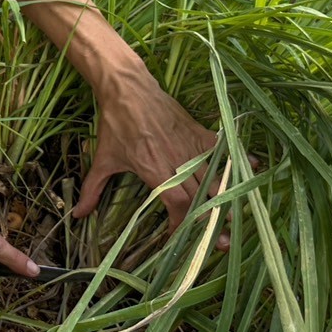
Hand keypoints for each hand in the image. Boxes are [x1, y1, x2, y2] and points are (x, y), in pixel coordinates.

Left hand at [73, 60, 228, 248]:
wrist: (128, 88)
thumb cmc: (115, 124)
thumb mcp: (104, 158)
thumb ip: (92, 188)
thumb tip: (78, 215)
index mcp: (155, 169)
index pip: (177, 205)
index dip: (182, 225)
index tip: (180, 240)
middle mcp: (178, 160)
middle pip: (202, 197)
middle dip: (211, 222)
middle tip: (222, 244)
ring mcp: (191, 145)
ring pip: (217, 177)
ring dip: (227, 198)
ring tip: (238, 218)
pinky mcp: (199, 131)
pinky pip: (223, 149)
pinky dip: (237, 159)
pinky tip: (253, 169)